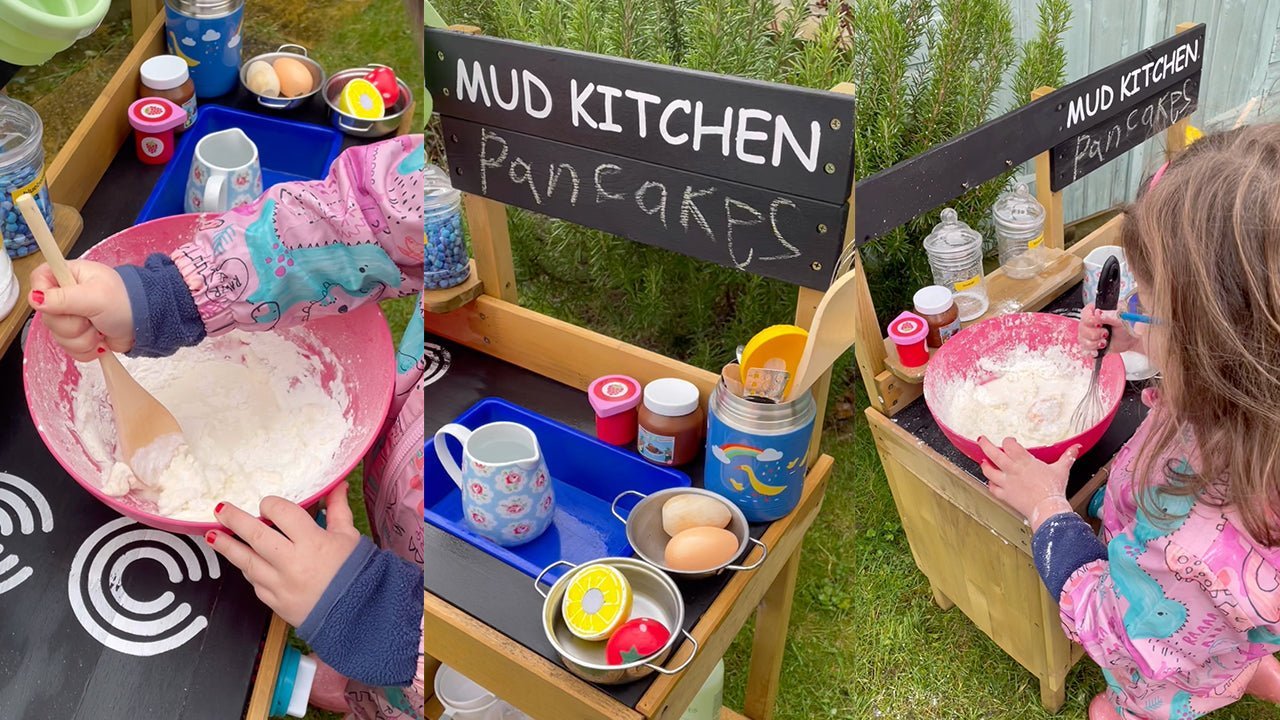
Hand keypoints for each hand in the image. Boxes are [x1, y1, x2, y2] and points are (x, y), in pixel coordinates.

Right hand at [29, 260, 133, 360]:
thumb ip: (63, 298)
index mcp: (69, 276)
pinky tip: (100, 341)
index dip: (43, 295)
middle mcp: (66, 296)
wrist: (147, 324)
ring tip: (100, 329)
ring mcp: (72, 318)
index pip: (38, 280)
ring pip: (58, 337)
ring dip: (82, 339)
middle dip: (72, 325)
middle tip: (91, 319)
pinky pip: (70, 349)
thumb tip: (35, 298)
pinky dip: (87, 349)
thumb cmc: (127, 302)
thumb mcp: (95, 296)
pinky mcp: (79, 336)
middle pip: (47, 316)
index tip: (62, 304)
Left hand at [207, 483, 361, 626]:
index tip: (267, 504)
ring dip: (227, 547)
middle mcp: (292, 562)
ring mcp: (281, 584)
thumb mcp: (349, 537)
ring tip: (212, 535)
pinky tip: (240, 560)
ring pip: (247, 561)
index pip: (282, 513)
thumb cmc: (356, 574)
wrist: (358, 613)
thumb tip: (338, 486)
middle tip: (220, 510)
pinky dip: (247, 569)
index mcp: (313, 542)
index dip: (271, 505)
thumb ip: (338, 510)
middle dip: (235, 520)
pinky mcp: (276, 602)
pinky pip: (255, 582)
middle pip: (256, 535)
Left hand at [979, 436, 1080, 530]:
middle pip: (993, 454)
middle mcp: (1012, 470)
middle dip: (985, 445)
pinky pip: (993, 489)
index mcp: (1024, 461)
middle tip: (982, 440)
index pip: (1009, 445)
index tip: (1010, 441)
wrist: (1047, 508)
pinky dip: (991, 485)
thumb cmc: (1053, 489)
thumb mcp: (1062, 470)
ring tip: (984, 462)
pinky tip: (991, 483)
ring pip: (989, 472)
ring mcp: (1007, 483)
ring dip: (985, 466)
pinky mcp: (1005, 495)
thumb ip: (1068, 457)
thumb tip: (1075, 448)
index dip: (1008, 441)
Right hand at [1078, 303, 1137, 356]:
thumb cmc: (1125, 328)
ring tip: (1105, 342)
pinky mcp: (1088, 344)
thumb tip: (1098, 313)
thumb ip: (1110, 316)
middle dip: (1095, 334)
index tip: (1100, 324)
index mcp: (1095, 312)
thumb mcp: (1121, 320)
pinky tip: (1100, 348)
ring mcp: (1087, 334)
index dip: (1090, 320)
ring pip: (1083, 340)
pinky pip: (1084, 348)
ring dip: (1095, 343)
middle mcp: (1089, 322)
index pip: (1085, 313)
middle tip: (1106, 333)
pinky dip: (1093, 350)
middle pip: (1082, 328)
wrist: (1128, 341)